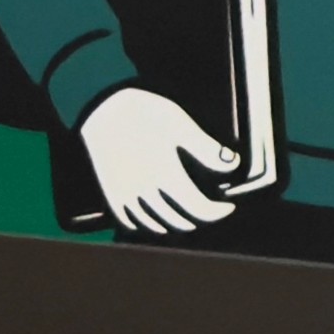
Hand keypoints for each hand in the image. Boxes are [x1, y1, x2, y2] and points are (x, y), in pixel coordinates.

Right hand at [76, 83, 245, 236]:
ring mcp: (126, 196)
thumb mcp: (179, 123)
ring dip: (175, 225)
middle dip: (199, 219)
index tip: (227, 207)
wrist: (100, 107)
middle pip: (179, 221)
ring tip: (186, 215)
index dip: (216, 212)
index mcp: (166, 175)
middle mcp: (146, 192)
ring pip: (155, 225)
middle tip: (209, 210)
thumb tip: (233, 164)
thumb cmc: (142, 111)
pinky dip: (146, 225)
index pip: (198, 209)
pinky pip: (129, 222)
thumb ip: (206, 148)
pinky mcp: (112, 194)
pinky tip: (155, 218)